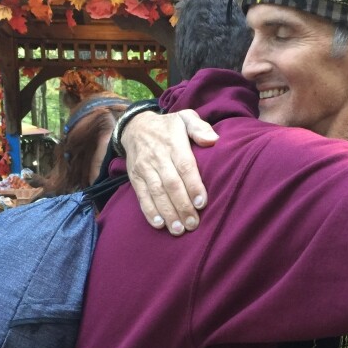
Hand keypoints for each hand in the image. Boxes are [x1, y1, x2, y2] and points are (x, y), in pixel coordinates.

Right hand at [123, 109, 217, 235]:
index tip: (202, 204)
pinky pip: (142, 196)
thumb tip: (213, 140)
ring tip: (179, 230)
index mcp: (173, 143)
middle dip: (182, 206)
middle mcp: (157, 157)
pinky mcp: (135, 178)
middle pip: (171, 185)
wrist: (135, 126)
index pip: (184, 166)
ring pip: (157, 193)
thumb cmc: (168, 126)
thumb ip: (199, 127)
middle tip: (193, 224)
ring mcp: (144, 169)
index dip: (193, 186)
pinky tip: (159, 224)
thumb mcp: (185, 117)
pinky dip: (150, 212)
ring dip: (168, 213)